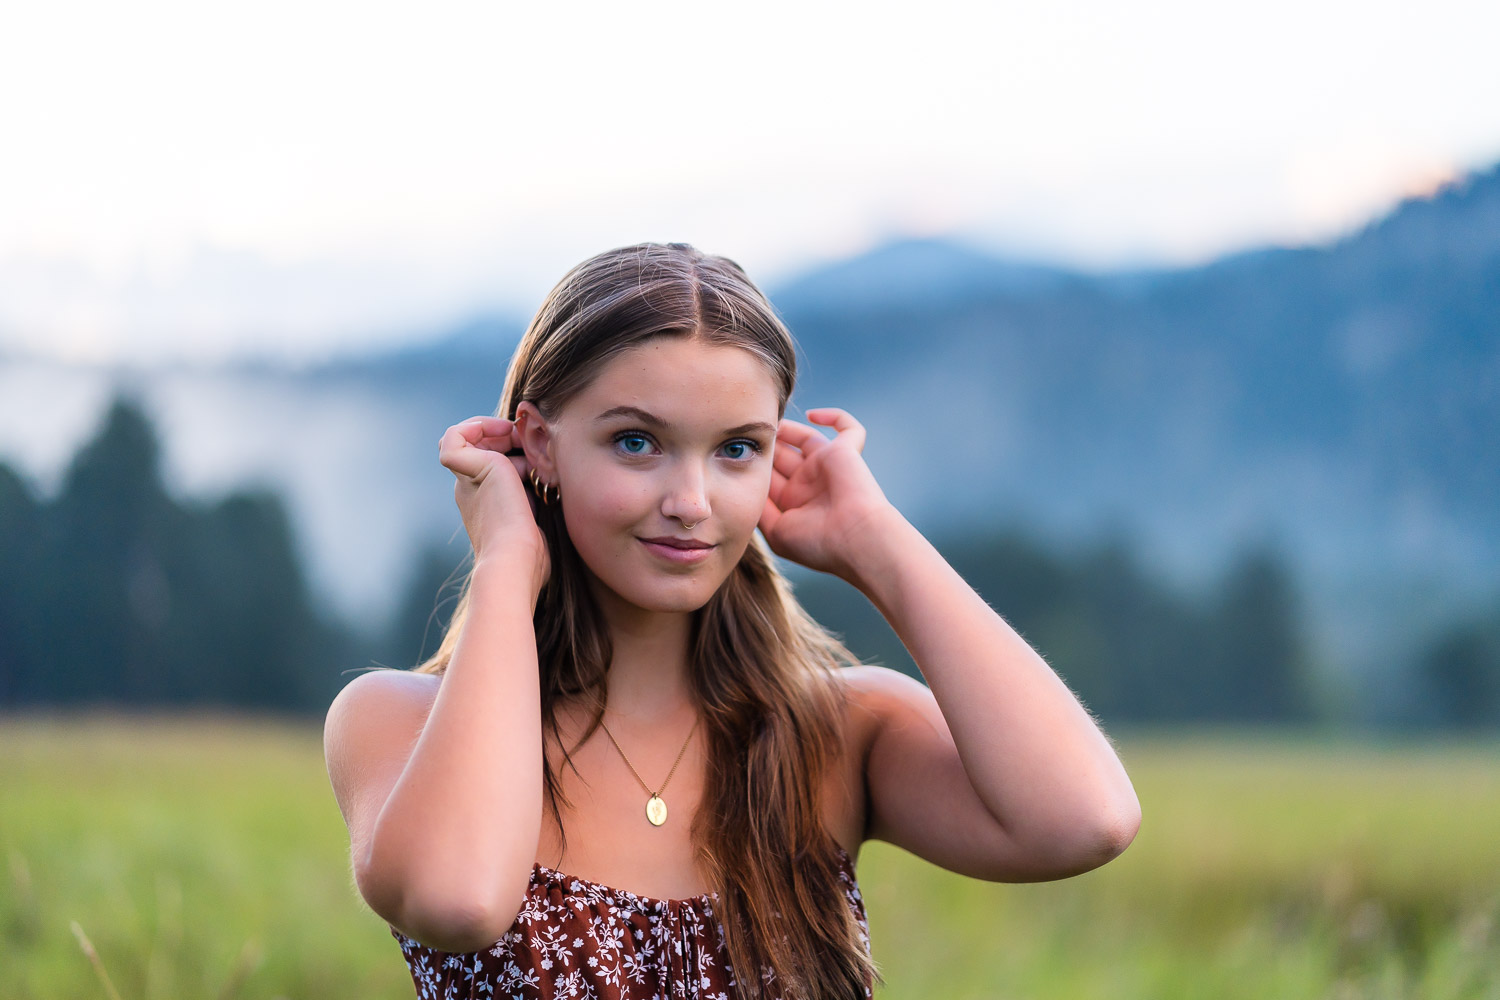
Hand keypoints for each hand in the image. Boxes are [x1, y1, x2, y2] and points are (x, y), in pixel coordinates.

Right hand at [437, 416, 549, 596]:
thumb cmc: (531, 554)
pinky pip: (453, 437)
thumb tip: (550, 477)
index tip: (535, 457)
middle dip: (505, 436)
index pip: (487, 462)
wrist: (516, 561)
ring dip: (493, 428)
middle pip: (478, 447)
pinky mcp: (470, 469)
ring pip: (464, 438)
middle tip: (529, 443)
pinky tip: (503, 430)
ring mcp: (468, 479)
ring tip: (518, 436)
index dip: (510, 449)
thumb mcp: (536, 518)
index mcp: (484, 501)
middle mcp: (470, 488)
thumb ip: (537, 497)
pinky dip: (475, 425)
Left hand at [758, 408, 897, 582]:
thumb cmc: (817, 543)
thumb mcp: (776, 531)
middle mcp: (810, 483)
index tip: (734, 453)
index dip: (754, 463)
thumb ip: (760, 508)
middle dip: (766, 444)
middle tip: (747, 431)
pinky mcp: (846, 452)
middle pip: (783, 454)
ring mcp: (827, 466)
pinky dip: (834, 416)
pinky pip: (848, 427)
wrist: (855, 541)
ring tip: (768, 420)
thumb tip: (744, 487)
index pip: (770, 476)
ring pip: (806, 437)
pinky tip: (813, 415)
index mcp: (795, 502)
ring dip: (787, 429)